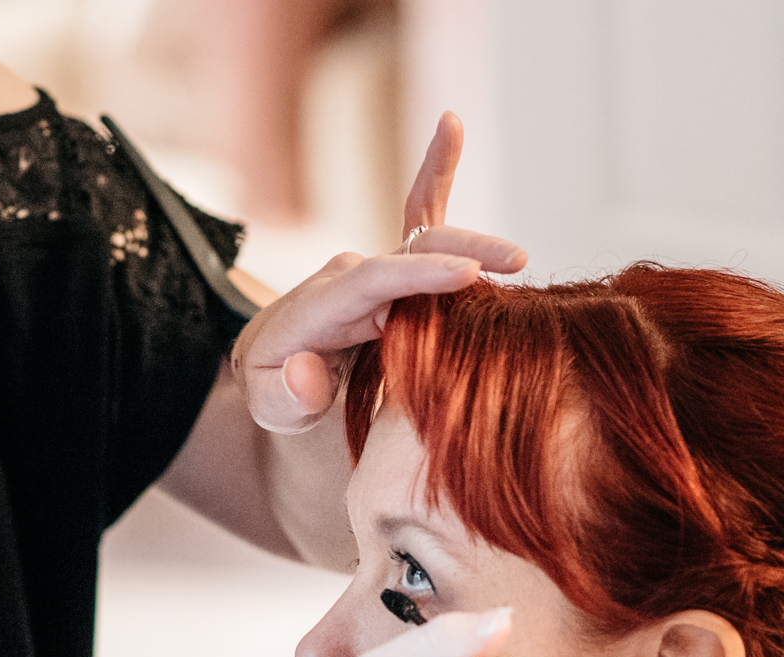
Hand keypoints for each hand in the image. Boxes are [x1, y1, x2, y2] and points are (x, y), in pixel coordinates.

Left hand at [232, 113, 528, 434]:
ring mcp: (370, 268)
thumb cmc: (271, 389)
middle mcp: (346, 276)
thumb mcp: (267, 404)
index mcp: (316, 307)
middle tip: (512, 262)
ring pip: (424, 241)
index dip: (418, 275)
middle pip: (406, 254)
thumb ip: (284, 396)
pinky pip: (418, 215)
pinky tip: (450, 125)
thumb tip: (307, 372)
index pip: (370, 283)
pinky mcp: (390, 269)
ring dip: (471, 243)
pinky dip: (437, 172)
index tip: (465, 274)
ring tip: (516, 257)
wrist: (271, 367)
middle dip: (459, 253)